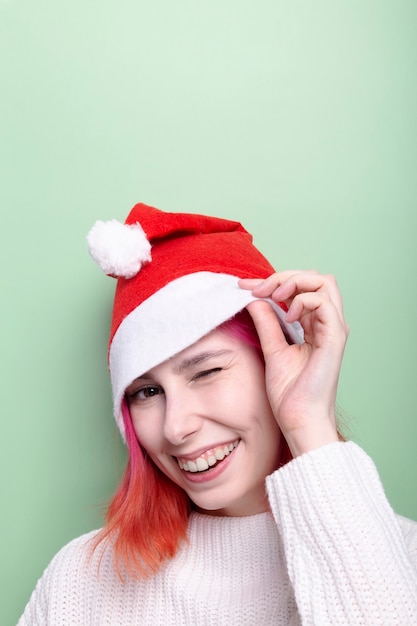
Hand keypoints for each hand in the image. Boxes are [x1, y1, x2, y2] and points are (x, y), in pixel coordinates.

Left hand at [239, 271, 348, 457]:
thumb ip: (266, 323)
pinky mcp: (334, 339)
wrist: (298, 419)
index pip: (302, 288)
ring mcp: (333, 330)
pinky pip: (324, 303)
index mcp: (315, 326)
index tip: (247, 287)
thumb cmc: (290, 393)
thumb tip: (254, 299)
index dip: (275, 281)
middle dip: (285, 276)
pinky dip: (303, 301)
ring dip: (295, 282)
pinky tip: (288, 316)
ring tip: (275, 296)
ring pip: (324, 283)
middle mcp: (328, 324)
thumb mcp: (272, 348)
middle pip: (317, 279)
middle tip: (259, 288)